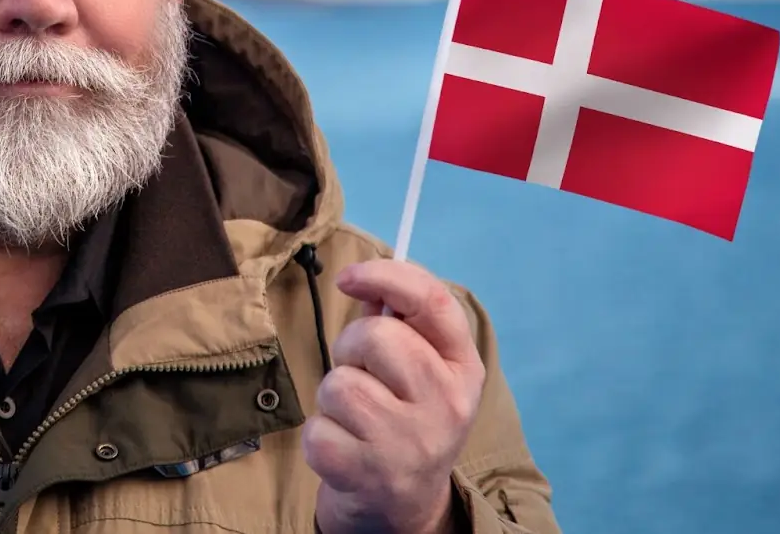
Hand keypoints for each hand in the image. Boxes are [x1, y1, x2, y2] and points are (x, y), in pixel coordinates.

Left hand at [301, 259, 484, 533]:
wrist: (404, 505)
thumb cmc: (403, 417)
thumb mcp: (418, 369)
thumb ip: (396, 321)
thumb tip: (364, 279)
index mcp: (463, 367)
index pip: (433, 301)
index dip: (386, 276)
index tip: (348, 277)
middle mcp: (447, 404)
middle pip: (377, 335)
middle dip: (351, 346)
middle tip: (358, 371)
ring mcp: (410, 442)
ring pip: (339, 383)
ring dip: (333, 394)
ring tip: (354, 416)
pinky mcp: (369, 473)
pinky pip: (317, 428)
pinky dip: (320, 435)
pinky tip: (345, 447)